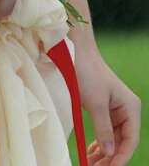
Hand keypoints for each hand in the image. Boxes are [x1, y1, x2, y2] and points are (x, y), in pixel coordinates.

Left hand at [75, 39, 140, 165]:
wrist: (74, 52)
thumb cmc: (87, 73)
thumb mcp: (95, 103)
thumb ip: (103, 129)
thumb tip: (110, 154)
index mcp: (131, 108)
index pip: (130, 139)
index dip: (121, 156)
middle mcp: (127, 110)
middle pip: (122, 141)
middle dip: (110, 157)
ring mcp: (115, 110)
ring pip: (113, 138)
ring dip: (103, 152)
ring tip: (92, 164)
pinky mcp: (103, 108)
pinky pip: (104, 131)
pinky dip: (98, 142)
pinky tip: (92, 153)